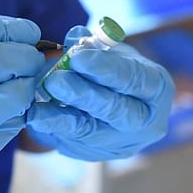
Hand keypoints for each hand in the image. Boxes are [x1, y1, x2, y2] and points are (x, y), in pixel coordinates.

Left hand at [27, 26, 174, 160]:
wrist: (124, 105)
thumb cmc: (119, 71)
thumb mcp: (114, 53)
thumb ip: (94, 45)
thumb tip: (74, 36)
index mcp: (156, 88)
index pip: (132, 78)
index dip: (104, 69)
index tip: (78, 57)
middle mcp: (147, 122)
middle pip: (115, 110)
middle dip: (82, 95)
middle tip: (54, 80)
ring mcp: (124, 143)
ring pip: (91, 133)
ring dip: (61, 118)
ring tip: (36, 107)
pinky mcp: (100, 156)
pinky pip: (75, 145)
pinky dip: (53, 130)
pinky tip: (36, 119)